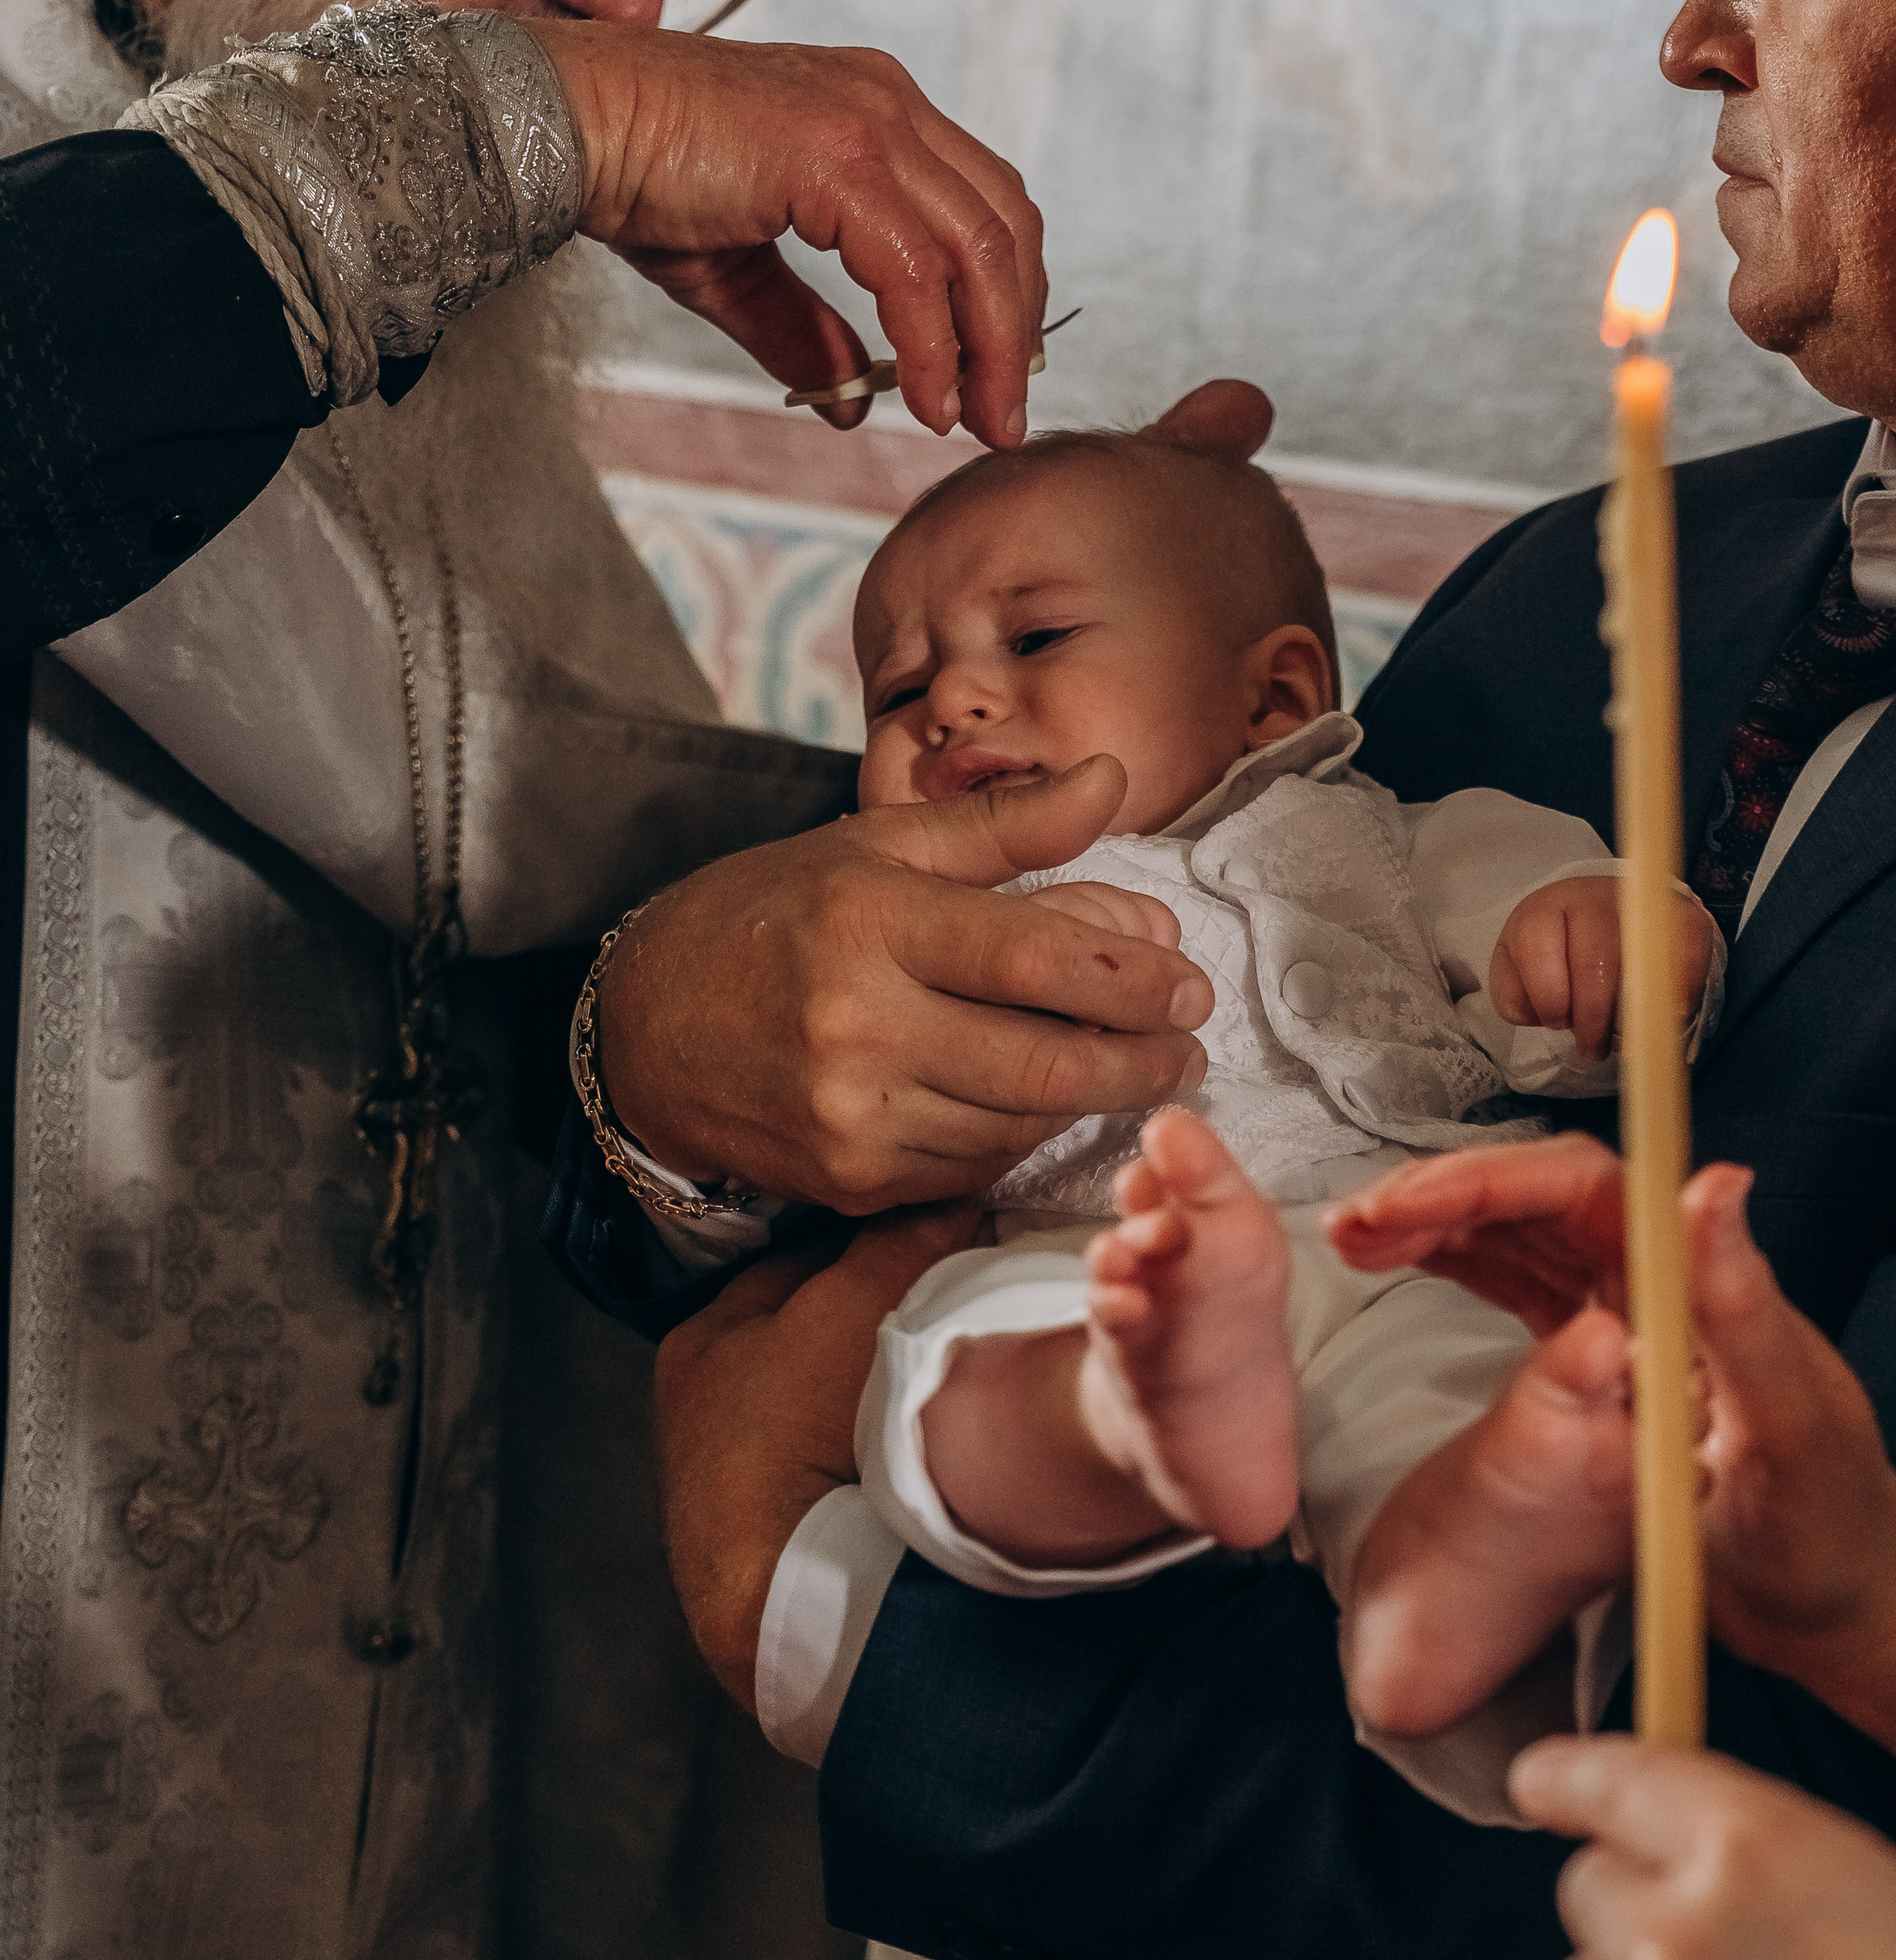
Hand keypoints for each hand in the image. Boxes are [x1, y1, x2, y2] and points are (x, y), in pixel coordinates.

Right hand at [526, 22, 1043, 448]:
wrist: (564, 127)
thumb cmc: (636, 179)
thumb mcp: (743, 275)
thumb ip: (806, 333)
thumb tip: (855, 405)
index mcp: (878, 112)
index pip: (984, 206)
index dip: (1004, 299)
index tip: (995, 380)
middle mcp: (889, 103)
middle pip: (1005, 224)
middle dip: (1016, 332)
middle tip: (1004, 419)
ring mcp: (870, 120)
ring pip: (981, 246)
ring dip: (991, 349)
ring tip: (979, 423)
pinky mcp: (838, 155)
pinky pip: (915, 270)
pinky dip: (933, 345)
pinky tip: (926, 401)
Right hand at [598, 756, 1212, 1214]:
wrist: (644, 1027)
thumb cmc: (772, 917)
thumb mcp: (877, 846)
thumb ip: (1004, 826)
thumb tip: (1110, 780)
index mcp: (872, 919)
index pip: (1036, 956)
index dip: (1132, 976)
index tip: (1188, 980)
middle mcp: (859, 1021)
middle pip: (1046, 1062)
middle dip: (1141, 1060)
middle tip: (1188, 1044)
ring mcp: (851, 1113)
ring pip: (1018, 1124)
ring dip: (1094, 1102)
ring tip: (1138, 1068)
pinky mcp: (848, 1179)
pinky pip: (972, 1166)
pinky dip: (1022, 1135)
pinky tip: (1044, 1102)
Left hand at [654, 1199, 982, 1704]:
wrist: (791, 1599)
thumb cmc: (798, 1431)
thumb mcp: (850, 1307)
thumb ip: (898, 1241)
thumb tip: (951, 1194)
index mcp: (701, 1340)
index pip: (802, 1262)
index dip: (873, 1246)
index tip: (938, 1241)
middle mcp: (704, 1411)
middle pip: (816, 1335)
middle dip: (878, 1319)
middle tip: (957, 1307)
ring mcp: (738, 1487)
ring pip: (833, 1405)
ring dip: (884, 1392)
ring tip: (952, 1384)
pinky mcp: (779, 1547)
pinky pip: (846, 1468)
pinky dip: (883, 1454)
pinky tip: (931, 1455)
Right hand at [1327, 1143, 1895, 1642]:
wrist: (1844, 1608)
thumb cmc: (1830, 1533)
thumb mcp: (1791, 1430)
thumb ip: (1743, 1309)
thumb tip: (1713, 1183)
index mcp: (1699, 1279)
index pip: (1583, 1188)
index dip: (1489, 1180)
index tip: (1406, 1203)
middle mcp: (1663, 1277)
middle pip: (1537, 1195)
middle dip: (1440, 1197)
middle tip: (1354, 1222)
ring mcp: (1631, 1311)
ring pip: (1518, 1229)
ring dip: (1435, 1223)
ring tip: (1353, 1237)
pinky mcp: (1606, 1350)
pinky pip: (1519, 1275)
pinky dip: (1457, 1260)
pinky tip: (1400, 1260)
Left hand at [1490, 876, 1715, 1061]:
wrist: (1599, 918)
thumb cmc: (1554, 955)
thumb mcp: (1516, 974)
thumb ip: (1516, 997)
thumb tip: (1541, 1016)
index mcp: (1543, 910)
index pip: (1538, 944)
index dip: (1549, 994)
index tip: (1558, 1023)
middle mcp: (1591, 898)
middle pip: (1595, 960)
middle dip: (1593, 1017)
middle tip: (1593, 1048)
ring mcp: (1640, 904)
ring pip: (1641, 963)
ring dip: (1635, 1012)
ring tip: (1624, 1034)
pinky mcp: (1682, 914)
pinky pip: (1689, 952)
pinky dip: (1683, 990)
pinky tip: (1670, 1013)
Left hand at [1512, 1736, 1895, 1959]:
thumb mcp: (1875, 1888)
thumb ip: (1754, 1854)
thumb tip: (1674, 1844)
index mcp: (1750, 1841)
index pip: (1606, 1777)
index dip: (1569, 1779)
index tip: (1543, 1781)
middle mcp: (1681, 1923)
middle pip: (1586, 1883)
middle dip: (1630, 1904)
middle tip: (1711, 1946)